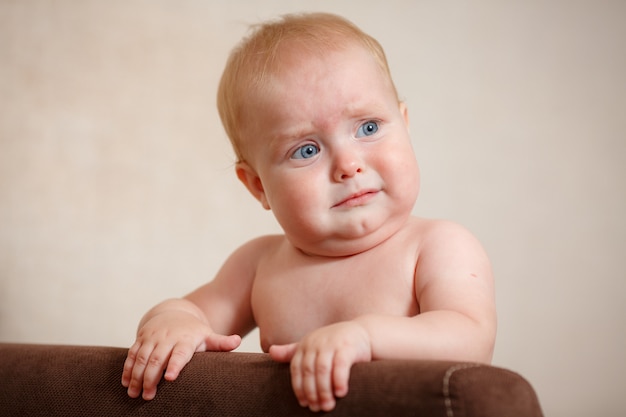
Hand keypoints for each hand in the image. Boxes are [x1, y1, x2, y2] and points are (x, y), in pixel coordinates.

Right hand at [121, 310, 240, 399]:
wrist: (173, 312)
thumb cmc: (194, 332)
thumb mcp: (207, 336)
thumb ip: (221, 343)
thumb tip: (238, 341)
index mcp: (186, 339)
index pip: (180, 353)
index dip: (174, 365)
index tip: (169, 378)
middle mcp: (167, 337)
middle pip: (158, 358)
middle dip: (151, 378)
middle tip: (148, 396)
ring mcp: (153, 337)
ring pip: (142, 357)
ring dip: (136, 375)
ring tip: (134, 393)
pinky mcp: (141, 338)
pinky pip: (132, 353)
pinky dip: (127, 367)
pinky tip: (125, 382)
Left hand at [269, 321, 371, 411]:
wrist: (363, 333)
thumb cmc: (335, 343)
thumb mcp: (312, 346)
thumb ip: (292, 351)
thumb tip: (271, 352)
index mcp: (306, 344)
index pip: (296, 369)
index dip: (299, 387)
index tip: (304, 403)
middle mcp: (316, 342)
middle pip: (309, 371)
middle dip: (312, 392)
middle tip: (317, 408)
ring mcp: (332, 343)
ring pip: (323, 369)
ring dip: (324, 390)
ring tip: (328, 405)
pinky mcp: (348, 346)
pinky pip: (341, 365)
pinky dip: (339, 380)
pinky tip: (340, 393)